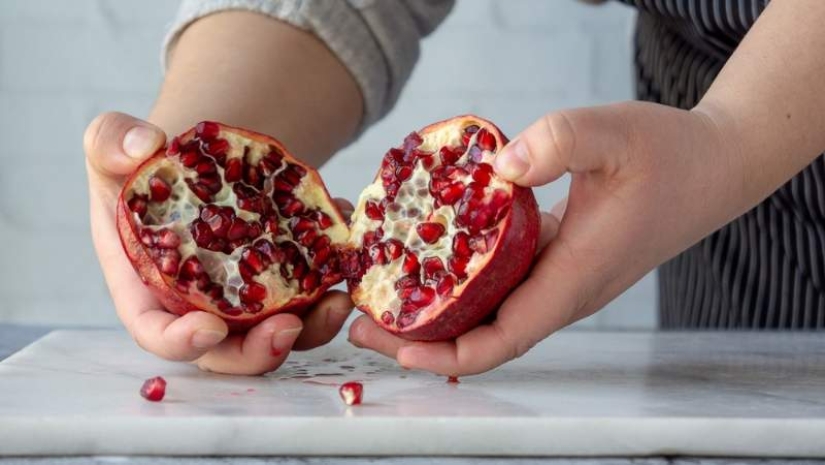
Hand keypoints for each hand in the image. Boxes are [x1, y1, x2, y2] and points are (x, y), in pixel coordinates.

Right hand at [85, 112, 354, 374]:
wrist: (192, 164)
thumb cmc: (142, 170)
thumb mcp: (111, 148)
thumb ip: (109, 145)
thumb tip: (141, 147)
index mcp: (150, 291)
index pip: (158, 334)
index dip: (182, 342)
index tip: (209, 329)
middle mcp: (200, 306)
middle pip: (230, 351)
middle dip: (261, 350)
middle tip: (290, 326)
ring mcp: (247, 298)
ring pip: (282, 331)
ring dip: (315, 325)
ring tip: (339, 297)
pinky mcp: (283, 278)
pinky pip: (312, 290)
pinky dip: (332, 270)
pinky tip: (342, 233)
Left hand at [349, 101, 744, 375]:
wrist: (712, 167)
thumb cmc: (669, 154)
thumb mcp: (614, 133)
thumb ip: (559, 142)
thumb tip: (499, 167)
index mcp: (574, 276)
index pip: (505, 337)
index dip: (450, 353)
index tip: (401, 350)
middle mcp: (565, 289)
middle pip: (485, 335)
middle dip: (423, 337)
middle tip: (363, 318)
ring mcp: (562, 278)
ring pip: (492, 313)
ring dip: (438, 311)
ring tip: (384, 292)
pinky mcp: (560, 260)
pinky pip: (504, 285)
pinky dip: (465, 282)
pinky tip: (435, 259)